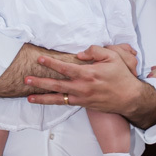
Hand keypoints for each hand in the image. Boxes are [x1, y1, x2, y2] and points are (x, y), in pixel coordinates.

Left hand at [25, 44, 142, 116]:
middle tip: (26, 80)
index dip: (51, 63)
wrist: (129, 98)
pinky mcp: (83, 104)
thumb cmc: (121, 75)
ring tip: (29, 97)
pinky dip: (54, 102)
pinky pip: (65, 103)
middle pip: (56, 85)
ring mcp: (81, 98)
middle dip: (40, 83)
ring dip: (42, 98)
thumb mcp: (112, 57)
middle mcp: (82, 87)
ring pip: (58, 99)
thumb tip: (80, 54)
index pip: (65, 68)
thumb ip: (95, 51)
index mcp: (88, 73)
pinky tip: (45, 101)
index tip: (40, 59)